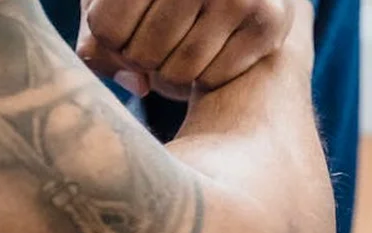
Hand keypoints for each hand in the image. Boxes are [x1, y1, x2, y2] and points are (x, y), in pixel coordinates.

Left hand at [77, 0, 299, 99]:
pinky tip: (214, 47)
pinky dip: (206, 76)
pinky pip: (213, 78)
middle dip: (142, 57)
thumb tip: (139, 85)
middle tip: (162, 35)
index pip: (106, 29)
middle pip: (140, 54)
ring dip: (171, 73)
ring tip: (184, 42)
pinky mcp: (269, 21)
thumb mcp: (115, 3)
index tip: (126, 26)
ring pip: (175, 73)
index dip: (111, 41)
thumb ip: (101, 45)